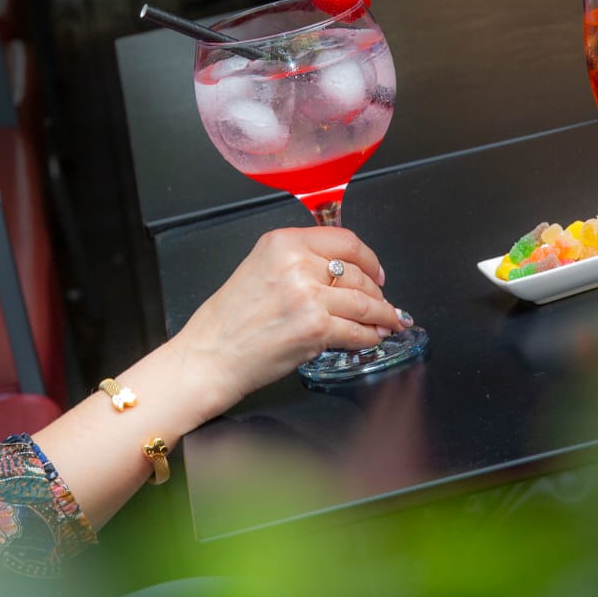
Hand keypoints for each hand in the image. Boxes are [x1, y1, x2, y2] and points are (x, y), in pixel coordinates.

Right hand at [173, 226, 409, 415]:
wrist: (210, 356)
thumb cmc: (227, 321)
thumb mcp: (259, 269)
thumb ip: (297, 261)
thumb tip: (341, 271)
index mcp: (282, 242)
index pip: (344, 240)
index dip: (369, 258)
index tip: (376, 271)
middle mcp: (296, 263)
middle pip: (357, 272)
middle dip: (376, 291)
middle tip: (381, 303)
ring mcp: (308, 296)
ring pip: (363, 302)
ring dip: (381, 315)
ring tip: (388, 322)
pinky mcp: (315, 327)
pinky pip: (357, 330)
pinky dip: (370, 336)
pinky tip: (371, 338)